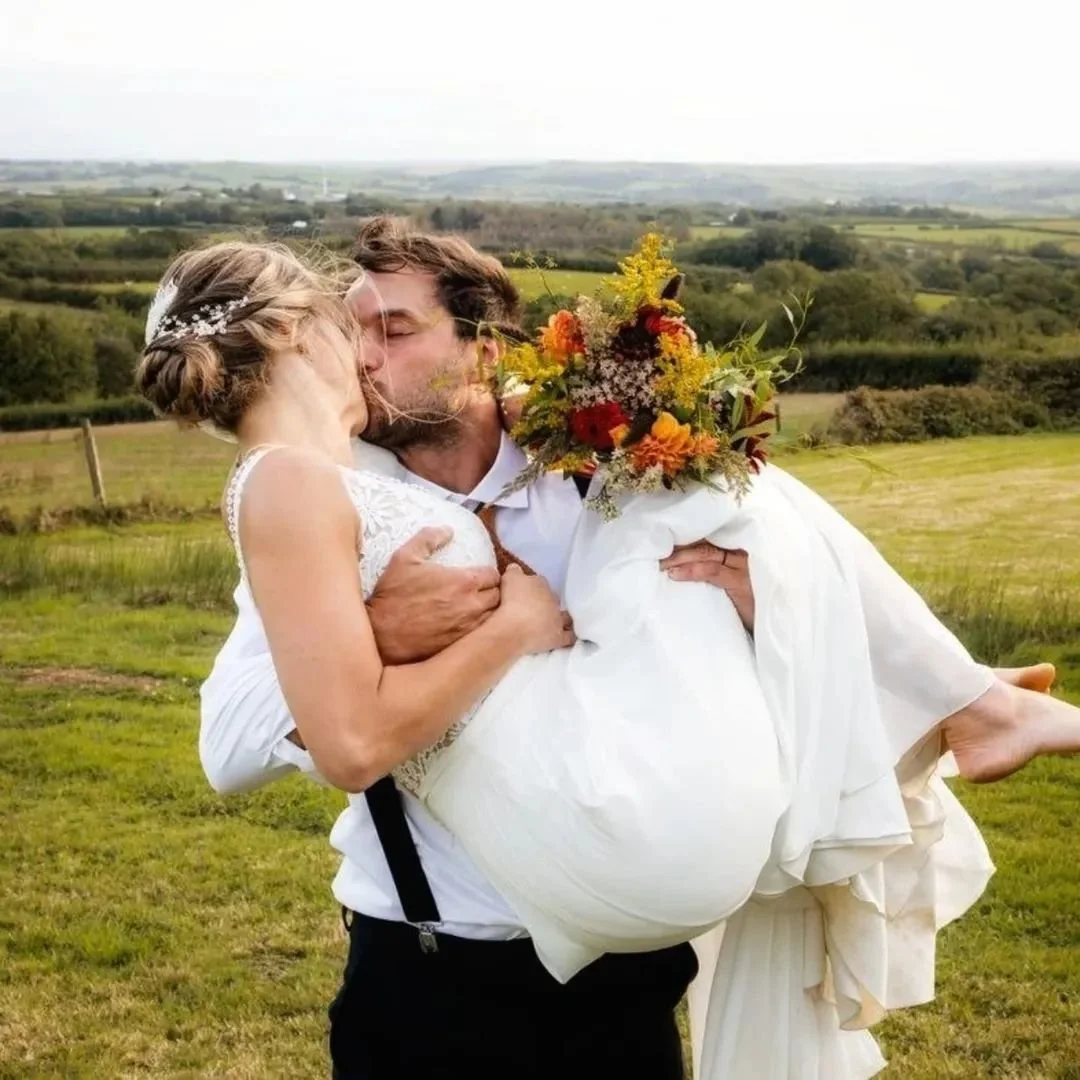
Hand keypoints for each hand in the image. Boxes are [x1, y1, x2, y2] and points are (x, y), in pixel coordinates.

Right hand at [368, 527, 501, 663]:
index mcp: (464, 582)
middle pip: (499, 597)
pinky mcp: (463, 647)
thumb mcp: (405, 558)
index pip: (494, 575)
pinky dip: (481, 630)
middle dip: (492, 592)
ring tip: (476, 609)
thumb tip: (447, 530)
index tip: (479, 577)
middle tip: (479, 592)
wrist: (381, 636)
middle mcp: (473, 606)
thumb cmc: (393, 596)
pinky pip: (483, 636)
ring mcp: (470, 629)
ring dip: (490, 612)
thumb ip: (428, 539)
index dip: (487, 574)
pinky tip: (469, 627)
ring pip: (495, 618)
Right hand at [496, 565, 575, 653]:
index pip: (538, 581)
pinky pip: (569, 637)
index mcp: (540, 583)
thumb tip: (515, 568)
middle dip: (546, 601)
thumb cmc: (510, 600)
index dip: (531, 587)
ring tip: (553, 621)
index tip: (522, 592)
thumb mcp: (508, 578)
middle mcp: (552, 599)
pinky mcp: (559, 638)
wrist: (514, 628)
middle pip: (552, 597)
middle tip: (534, 607)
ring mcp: (558, 619)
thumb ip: (513, 572)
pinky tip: (567, 636)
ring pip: (565, 616)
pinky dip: (569, 635)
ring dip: (561, 617)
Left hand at [660, 544, 754, 632]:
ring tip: (659, 564)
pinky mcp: (742, 583)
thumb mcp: (734, 587)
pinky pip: (711, 571)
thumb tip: (679, 572)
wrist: (777, 626)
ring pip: (705, 553)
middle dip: (676, 548)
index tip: (661, 543)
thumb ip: (715, 574)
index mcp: (740, 551)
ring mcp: (743, 566)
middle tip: (652, 553)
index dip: (684, 540)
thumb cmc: (754, 608)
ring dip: (678, 557)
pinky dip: (691, 570)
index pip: (707, 540)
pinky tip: (674, 574)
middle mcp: (742, 553)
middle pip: (703, 543)